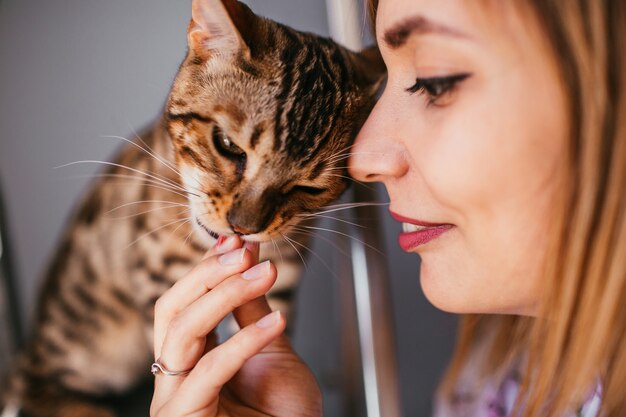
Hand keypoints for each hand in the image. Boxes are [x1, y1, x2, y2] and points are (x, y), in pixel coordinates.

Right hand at [150, 236, 322, 416]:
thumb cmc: (285, 416)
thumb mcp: (271, 352)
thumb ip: (253, 312)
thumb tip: (248, 262)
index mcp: (190, 358)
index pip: (185, 301)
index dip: (208, 267)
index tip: (237, 240)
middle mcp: (174, 375)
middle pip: (170, 308)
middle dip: (206, 273)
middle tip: (244, 250)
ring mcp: (174, 399)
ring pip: (181, 330)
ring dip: (224, 294)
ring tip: (264, 274)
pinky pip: (208, 371)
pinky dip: (243, 341)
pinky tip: (277, 320)